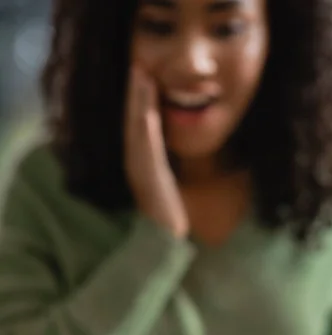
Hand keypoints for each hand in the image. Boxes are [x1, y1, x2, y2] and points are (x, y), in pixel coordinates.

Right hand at [124, 66, 188, 237]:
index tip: (143, 75)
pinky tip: (147, 113)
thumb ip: (162, 166)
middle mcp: (136, 165)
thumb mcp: (165, 184)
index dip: (138, 101)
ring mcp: (141, 172)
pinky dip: (146, 131)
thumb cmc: (168, 216)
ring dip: (138, 103)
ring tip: (141, 76)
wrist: (167, 241)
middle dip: (135, 94)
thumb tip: (165, 150)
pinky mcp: (151, 181)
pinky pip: (147, 151)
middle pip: (133, 122)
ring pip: (137, 131)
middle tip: (138, 66)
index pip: (137, 126)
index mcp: (140, 163)